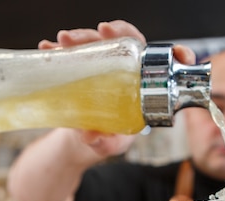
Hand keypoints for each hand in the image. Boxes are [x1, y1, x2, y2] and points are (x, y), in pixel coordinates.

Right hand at [37, 20, 195, 157]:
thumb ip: (105, 142)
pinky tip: (48, 46)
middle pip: (125, 44)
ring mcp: (102, 68)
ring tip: (63, 40)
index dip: (175, 54)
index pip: (162, 65)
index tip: (176, 52)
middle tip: (99, 32)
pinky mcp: (82, 68)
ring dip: (80, 37)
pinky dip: (59, 48)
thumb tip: (91, 136)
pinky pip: (73, 52)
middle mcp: (125, 73)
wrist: (81, 142)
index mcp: (142, 88)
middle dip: (113, 33)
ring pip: (97, 43)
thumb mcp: (109, 145)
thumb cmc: (105, 140)